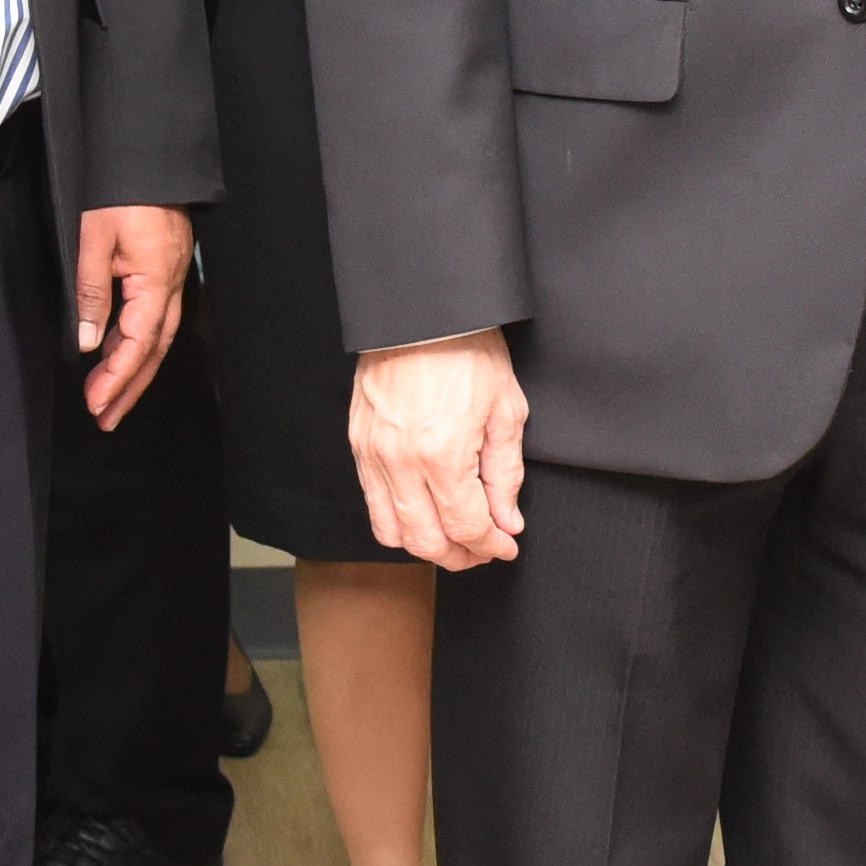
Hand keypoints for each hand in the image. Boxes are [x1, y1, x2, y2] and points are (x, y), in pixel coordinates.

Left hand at [75, 207, 195, 428]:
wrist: (147, 152)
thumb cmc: (120, 189)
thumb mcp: (93, 238)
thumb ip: (91, 292)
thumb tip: (89, 343)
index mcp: (156, 281)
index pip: (138, 344)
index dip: (117, 379)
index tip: (96, 405)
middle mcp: (171, 284)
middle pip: (154, 350)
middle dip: (130, 387)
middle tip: (106, 418)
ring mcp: (171, 275)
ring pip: (157, 335)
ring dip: (134, 368)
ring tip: (109, 395)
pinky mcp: (164, 266)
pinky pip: (155, 315)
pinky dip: (137, 341)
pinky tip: (118, 351)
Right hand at [353, 334, 530, 574]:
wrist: (421, 310)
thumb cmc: (468, 349)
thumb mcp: (506, 410)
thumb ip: (505, 473)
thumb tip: (507, 520)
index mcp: (442, 454)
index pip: (466, 526)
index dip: (491, 546)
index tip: (505, 546)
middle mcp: (401, 462)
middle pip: (426, 541)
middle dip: (460, 556)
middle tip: (483, 550)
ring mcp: (373, 454)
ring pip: (392, 531)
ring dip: (425, 544)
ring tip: (453, 537)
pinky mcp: (358, 444)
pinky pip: (372, 502)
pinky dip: (398, 519)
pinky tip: (424, 511)